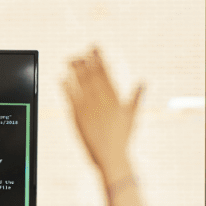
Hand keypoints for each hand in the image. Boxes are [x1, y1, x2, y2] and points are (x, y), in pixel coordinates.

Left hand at [63, 48, 143, 175]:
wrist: (111, 156)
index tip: (94, 48)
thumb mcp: (132, 116)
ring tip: (70, 60)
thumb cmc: (123, 137)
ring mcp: (89, 108)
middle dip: (86, 61)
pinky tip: (61, 78)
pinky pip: (70, 98)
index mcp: (115, 98)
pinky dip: (66, 87)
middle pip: (91, 75)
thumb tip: (143, 82)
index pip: (105, 73)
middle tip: (81, 51)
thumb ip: (136, 97)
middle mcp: (101, 101)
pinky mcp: (79, 117)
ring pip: (80, 84)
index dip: (99, 59)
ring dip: (74, 70)